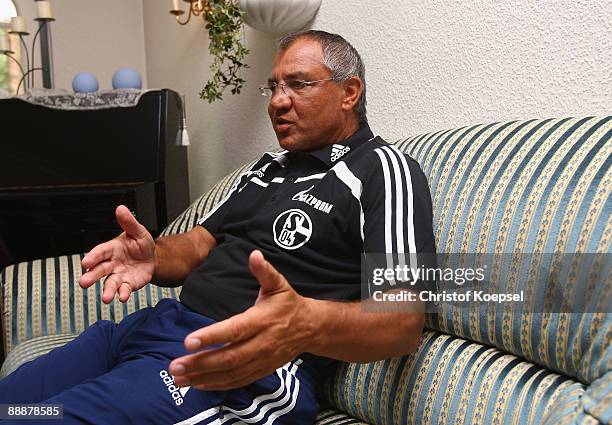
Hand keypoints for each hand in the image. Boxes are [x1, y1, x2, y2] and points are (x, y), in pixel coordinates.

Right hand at [79, 205, 155, 303]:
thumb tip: (121, 208)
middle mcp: (111, 263)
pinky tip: (123, 297)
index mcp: (111, 249)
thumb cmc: (141, 244)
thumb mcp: (138, 231)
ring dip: (107, 291)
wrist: (153, 258)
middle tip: (83, 283)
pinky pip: (123, 290)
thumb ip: (129, 222)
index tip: (85, 262)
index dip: (92, 256)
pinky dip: (123, 294)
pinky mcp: (128, 284)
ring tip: (106, 298)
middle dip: (91, 277)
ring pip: (110, 284)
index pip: (100, 252)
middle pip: (99, 270)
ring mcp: (118, 275)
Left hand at [169, 250, 313, 389]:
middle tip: (175, 366)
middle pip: (229, 357)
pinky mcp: (261, 370)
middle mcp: (261, 343)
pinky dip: (217, 385)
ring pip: (231, 373)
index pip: (234, 330)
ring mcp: (262, 360)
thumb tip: (254, 254)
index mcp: (261, 320)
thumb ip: (264, 271)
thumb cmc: (289, 303)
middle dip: (200, 363)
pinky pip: (238, 381)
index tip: (189, 341)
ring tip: (179, 378)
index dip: (212, 336)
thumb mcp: (278, 284)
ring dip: (203, 377)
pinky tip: (198, 384)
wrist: (311, 328)